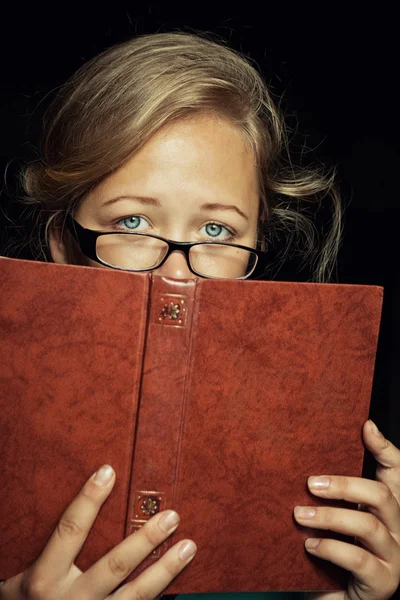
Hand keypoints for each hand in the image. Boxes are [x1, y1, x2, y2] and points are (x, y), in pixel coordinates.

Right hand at [0, 465, 195, 598]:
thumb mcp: (21, 576)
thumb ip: (47, 547)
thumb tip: (83, 499)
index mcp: (44, 580)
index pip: (70, 530)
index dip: (89, 499)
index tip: (108, 471)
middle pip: (114, 566)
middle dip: (146, 539)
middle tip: (172, 515)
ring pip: (135, 596)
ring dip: (165, 570)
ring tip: (188, 547)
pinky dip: (159, 596)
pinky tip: (178, 585)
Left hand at [294, 420, 399, 599]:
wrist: (341, 598)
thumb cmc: (340, 551)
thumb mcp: (339, 518)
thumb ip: (336, 491)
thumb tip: (320, 460)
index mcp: (389, 509)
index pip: (397, 472)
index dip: (385, 448)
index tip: (365, 427)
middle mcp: (399, 529)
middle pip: (383, 495)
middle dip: (345, 485)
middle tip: (310, 484)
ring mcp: (395, 557)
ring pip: (368, 526)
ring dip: (330, 518)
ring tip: (299, 515)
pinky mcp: (383, 582)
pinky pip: (358, 560)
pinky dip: (331, 549)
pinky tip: (309, 545)